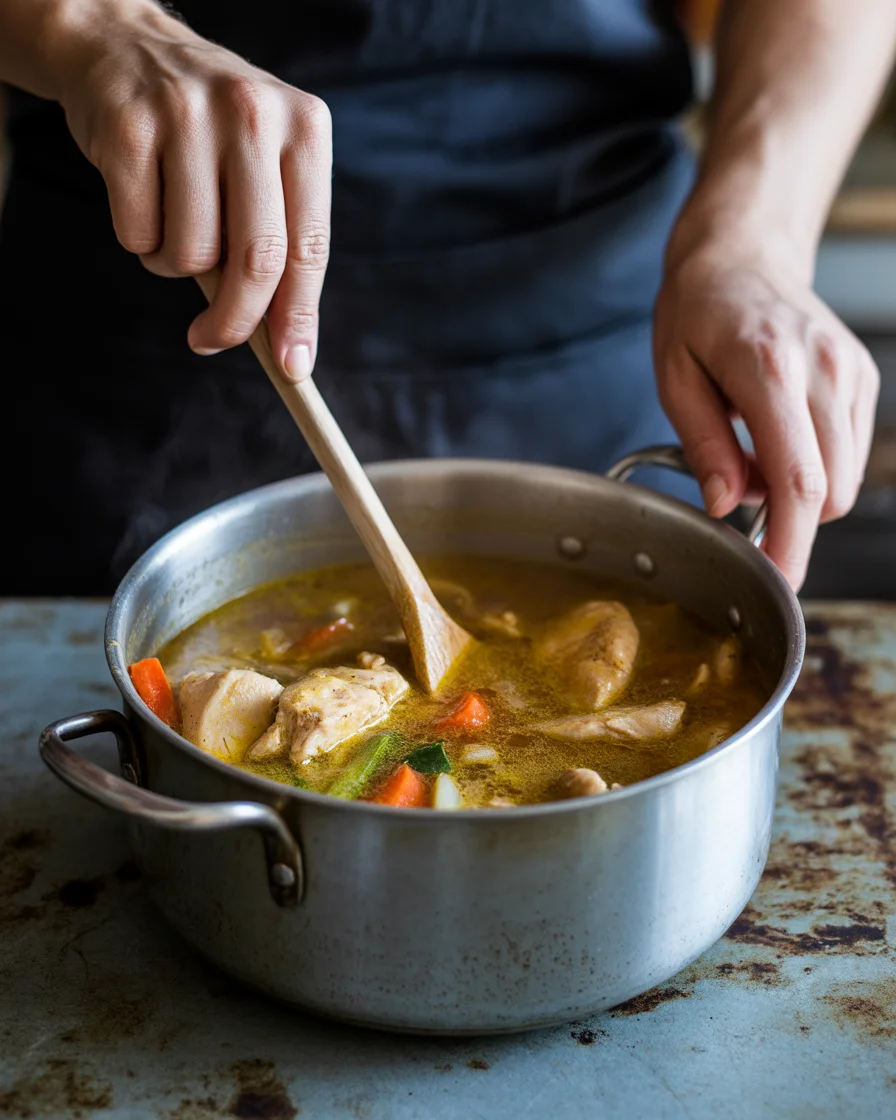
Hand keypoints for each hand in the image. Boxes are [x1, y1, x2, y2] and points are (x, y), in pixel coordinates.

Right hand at [56, 0, 329, 379]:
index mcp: (305, 129)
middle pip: (256, 261)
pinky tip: (143, 198)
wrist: (123, 45)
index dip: (300, 317)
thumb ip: (280, 243)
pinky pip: (139, 234)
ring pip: (191, 254)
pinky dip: (140, 241)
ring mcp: (188, 115)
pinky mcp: (129, 127)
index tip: (292, 366)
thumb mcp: (264, 165)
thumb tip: (285, 345)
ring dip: (176, 266)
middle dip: (236, 321)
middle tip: (212, 340)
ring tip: (173, 222)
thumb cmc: (208, 134)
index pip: (309, 246)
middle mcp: (254, 114)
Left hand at [654, 236, 879, 589]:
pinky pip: (849, 452)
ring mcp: (849, 372)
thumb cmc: (697, 313)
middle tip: (737, 490)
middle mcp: (822, 371)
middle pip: (830, 490)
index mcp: (768, 371)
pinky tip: (778, 434)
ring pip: (845, 478)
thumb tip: (726, 505)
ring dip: (800, 491)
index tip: (778, 580)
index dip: (790, 541)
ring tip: (751, 451)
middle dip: (789, 519)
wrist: (743, 255)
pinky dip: (814, 464)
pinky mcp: (861, 376)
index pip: (796, 479)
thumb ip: (703, 445)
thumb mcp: (674, 377)